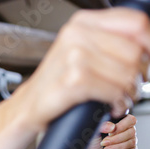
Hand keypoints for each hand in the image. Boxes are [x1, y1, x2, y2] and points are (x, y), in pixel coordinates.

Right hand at [17, 8, 149, 131]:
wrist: (29, 106)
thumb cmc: (57, 83)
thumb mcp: (82, 53)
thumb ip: (112, 42)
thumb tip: (147, 49)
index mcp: (82, 23)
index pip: (136, 24)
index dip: (149, 45)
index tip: (146, 63)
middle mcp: (76, 35)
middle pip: (135, 52)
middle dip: (138, 75)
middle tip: (127, 86)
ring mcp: (74, 56)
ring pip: (127, 74)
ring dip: (127, 92)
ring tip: (115, 97)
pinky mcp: (73, 80)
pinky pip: (114, 90)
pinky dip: (116, 103)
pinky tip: (109, 105)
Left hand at [84, 114, 137, 148]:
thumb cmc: (93, 141)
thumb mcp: (95, 131)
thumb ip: (103, 126)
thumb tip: (112, 127)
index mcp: (120, 121)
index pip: (130, 120)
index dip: (121, 126)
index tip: (110, 132)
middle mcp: (128, 130)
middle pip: (131, 132)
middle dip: (116, 139)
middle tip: (104, 142)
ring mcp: (130, 140)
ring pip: (131, 142)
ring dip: (116, 147)